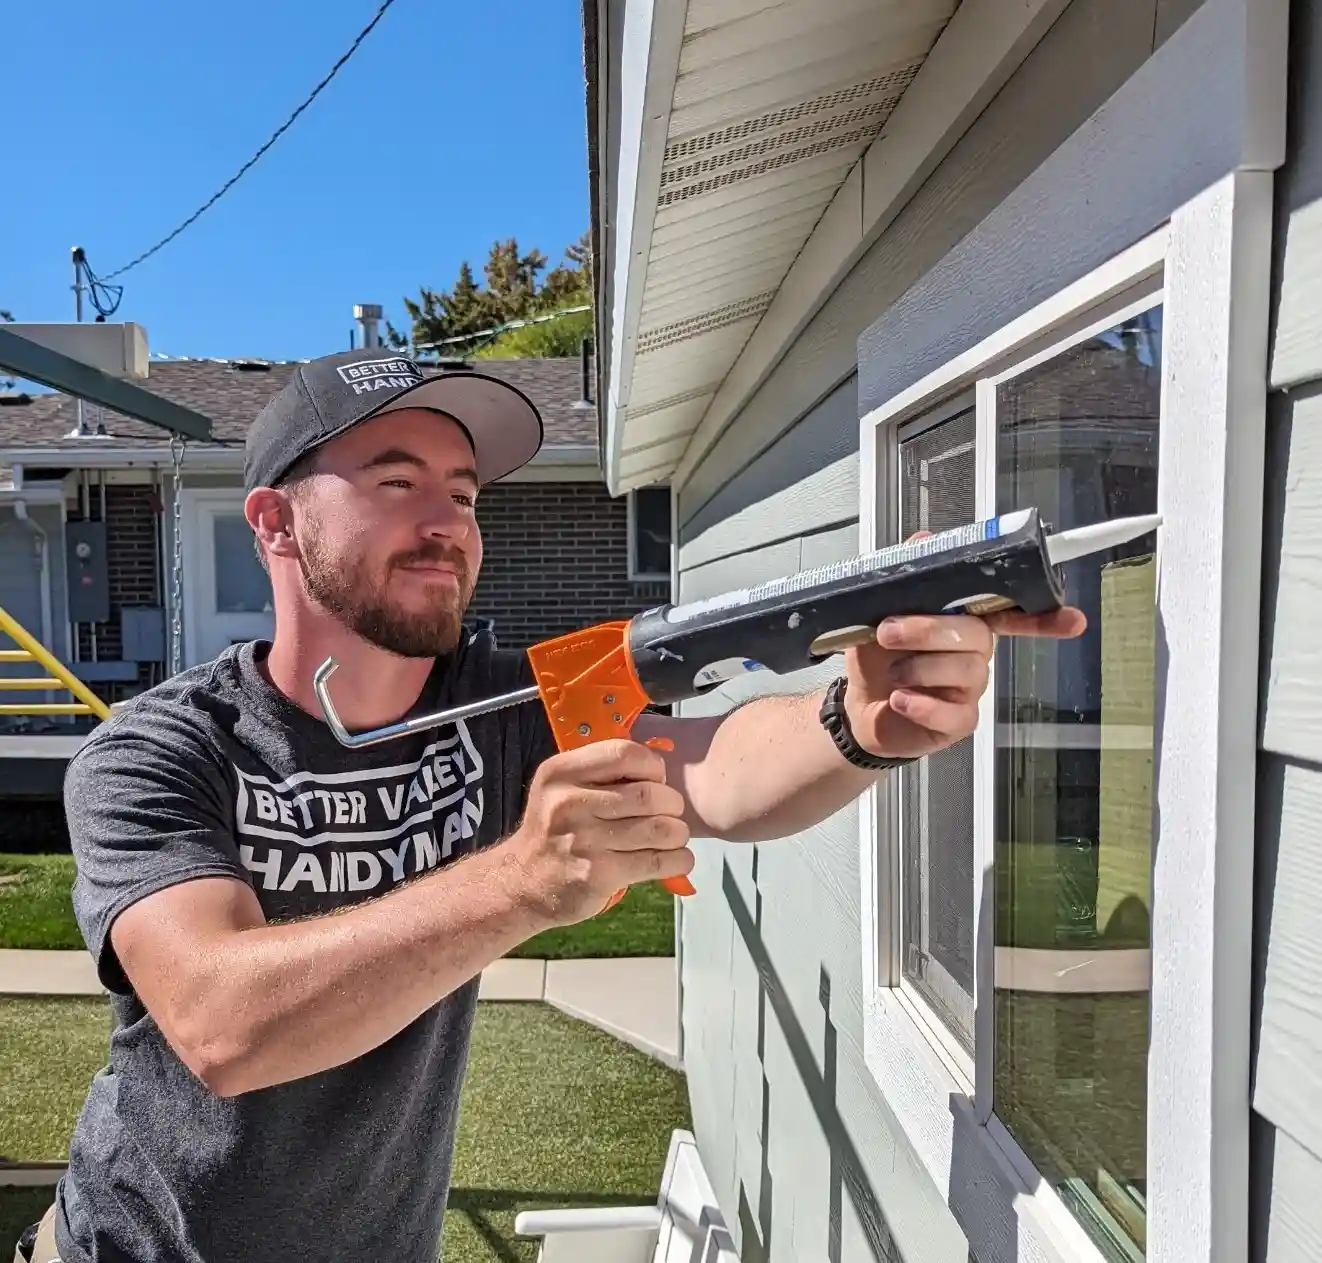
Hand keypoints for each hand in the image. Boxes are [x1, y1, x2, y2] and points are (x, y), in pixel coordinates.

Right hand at [505, 739, 695, 925]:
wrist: (522, 883)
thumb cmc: (555, 829)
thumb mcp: (562, 788)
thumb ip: (602, 773)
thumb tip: (660, 768)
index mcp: (562, 773)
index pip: (625, 754)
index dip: (653, 766)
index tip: (655, 781)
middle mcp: (569, 803)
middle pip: (648, 795)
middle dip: (672, 804)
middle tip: (670, 812)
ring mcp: (584, 841)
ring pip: (659, 830)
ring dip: (678, 833)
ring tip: (674, 836)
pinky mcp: (598, 875)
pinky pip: (657, 862)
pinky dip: (679, 860)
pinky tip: (676, 859)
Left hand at [841, 533, 1086, 759]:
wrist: (853, 704)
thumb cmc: (876, 657)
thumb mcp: (877, 610)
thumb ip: (903, 576)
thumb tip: (924, 539)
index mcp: (962, 622)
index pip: (1010, 614)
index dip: (1043, 617)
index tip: (1072, 620)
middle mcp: (973, 654)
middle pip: (978, 636)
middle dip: (929, 630)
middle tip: (888, 632)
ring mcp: (968, 690)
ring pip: (967, 672)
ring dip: (919, 668)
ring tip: (893, 672)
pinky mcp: (956, 722)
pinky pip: (954, 714)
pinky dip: (922, 705)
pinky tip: (900, 700)